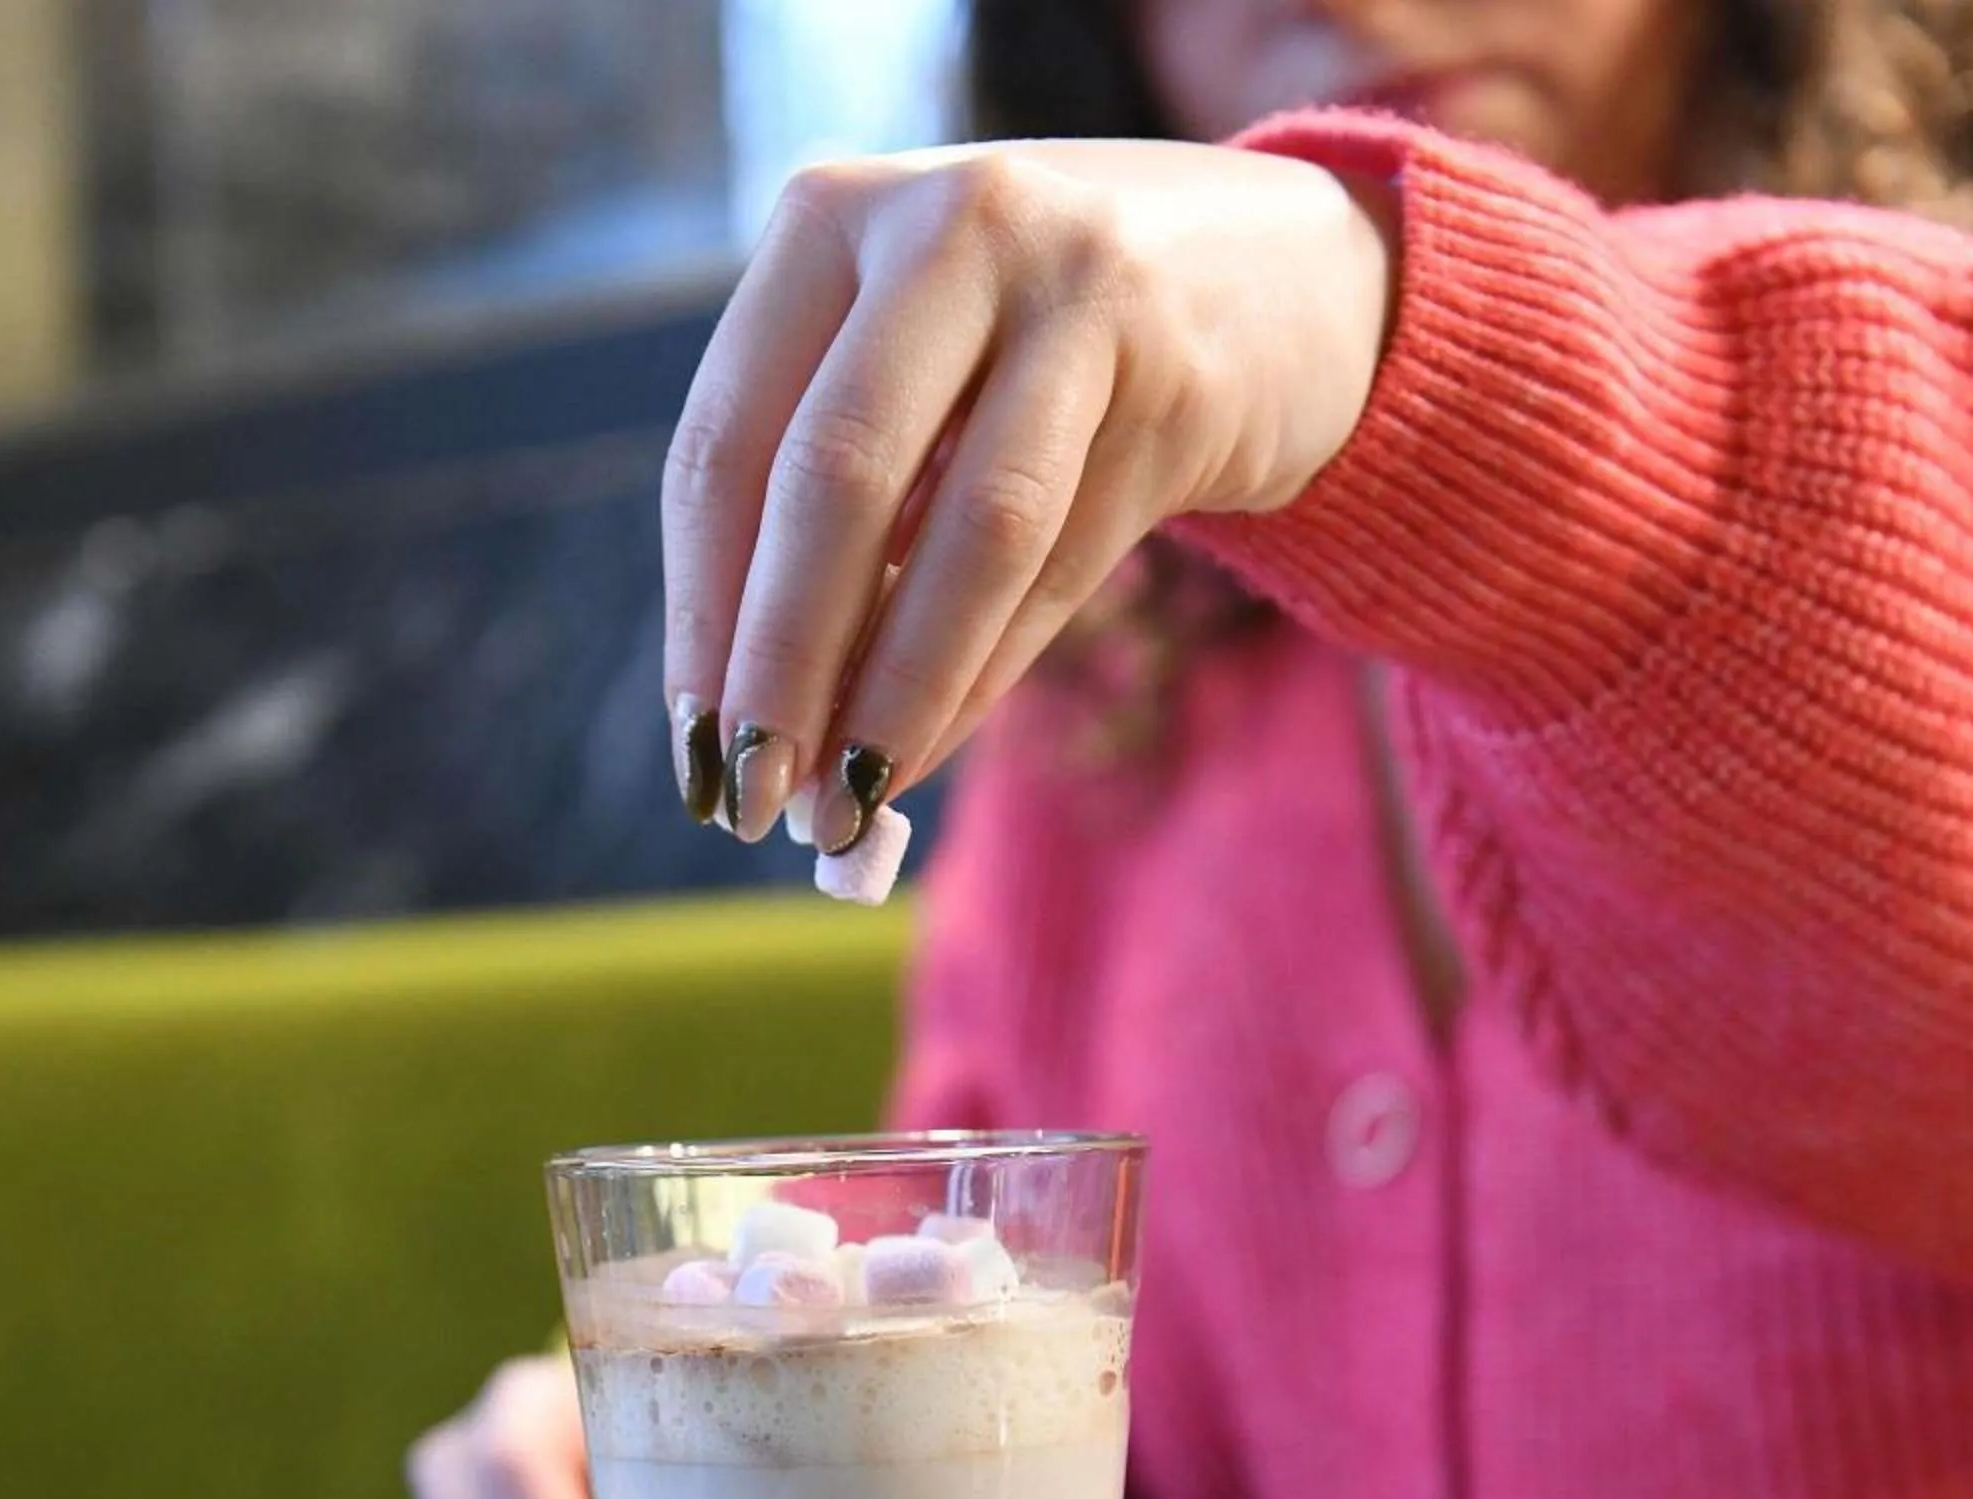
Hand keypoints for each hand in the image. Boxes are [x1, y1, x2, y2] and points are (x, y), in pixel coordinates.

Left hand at [665, 139, 1396, 845]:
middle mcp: (952, 232)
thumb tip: (739, 723)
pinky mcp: (1179, 381)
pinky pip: (1063, 567)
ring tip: (845, 805)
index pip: (727, 442)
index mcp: (834, 217)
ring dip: (896, 695)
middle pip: (836, 481)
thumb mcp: (901, 363)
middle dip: (784, 663)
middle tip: (755, 799)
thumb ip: (819, 499)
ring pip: (970, 535)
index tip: (694, 749)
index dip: (702, 614)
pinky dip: (981, 678)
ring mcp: (1079, 295)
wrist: (1278, 276)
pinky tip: (925, 752)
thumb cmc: (1025, 344)